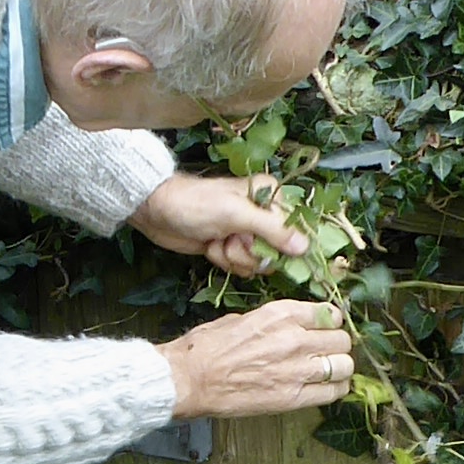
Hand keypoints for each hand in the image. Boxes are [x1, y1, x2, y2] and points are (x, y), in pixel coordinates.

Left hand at [127, 170, 303, 278]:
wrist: (158, 212)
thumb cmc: (196, 204)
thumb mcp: (236, 214)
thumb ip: (272, 230)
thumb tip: (305, 247)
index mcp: (271, 196)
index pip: (295, 229)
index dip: (282, 244)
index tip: (260, 243)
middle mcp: (263, 214)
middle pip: (277, 252)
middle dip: (250, 252)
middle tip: (232, 238)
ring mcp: (247, 233)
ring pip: (257, 262)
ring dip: (233, 256)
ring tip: (217, 239)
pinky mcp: (231, 247)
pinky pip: (240, 266)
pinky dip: (223, 260)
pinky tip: (210, 246)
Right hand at [163, 300, 352, 419]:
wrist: (190, 379)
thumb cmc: (207, 347)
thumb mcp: (243, 318)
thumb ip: (275, 321)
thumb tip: (294, 325)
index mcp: (282, 314)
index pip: (330, 313)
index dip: (330, 322)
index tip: (326, 328)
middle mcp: (295, 338)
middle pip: (342, 339)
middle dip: (337, 345)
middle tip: (327, 352)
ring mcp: (297, 369)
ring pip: (345, 365)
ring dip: (340, 368)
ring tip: (330, 371)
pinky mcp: (293, 397)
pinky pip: (334, 392)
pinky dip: (336, 389)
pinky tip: (327, 388)